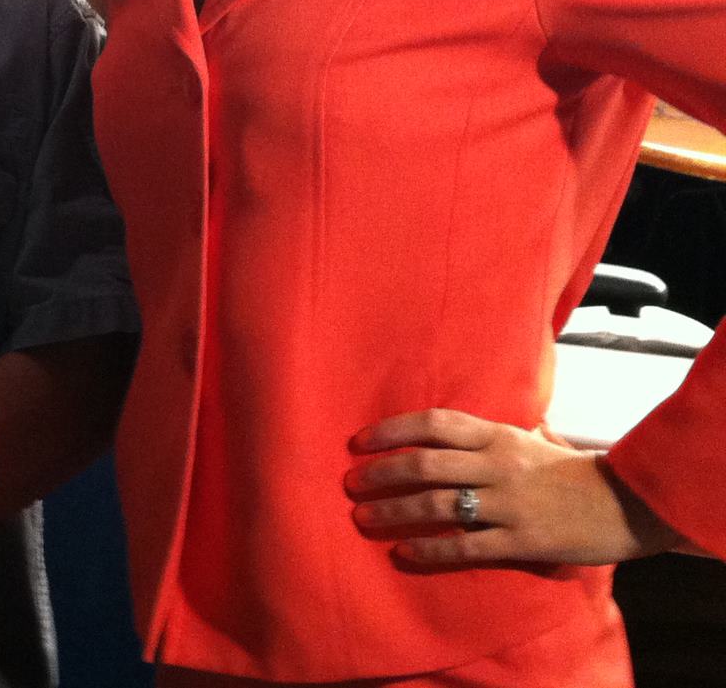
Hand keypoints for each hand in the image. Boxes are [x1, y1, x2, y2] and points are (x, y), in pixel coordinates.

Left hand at [347, 408, 680, 566]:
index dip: (391, 430)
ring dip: (394, 512)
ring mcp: (508, 504)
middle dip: (381, 474)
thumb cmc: (573, 470)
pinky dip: (430, 549)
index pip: (433, 424)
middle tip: (351, 484)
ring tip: (364, 518)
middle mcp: (497, 465)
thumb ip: (497, 431)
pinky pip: (465, 546)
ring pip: (437, 505)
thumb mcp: (534, 438)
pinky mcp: (521, 541)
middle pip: (424, 465)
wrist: (626, 505)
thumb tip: (461, 424)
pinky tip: (403, 553)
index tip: (359, 442)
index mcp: (499, 435)